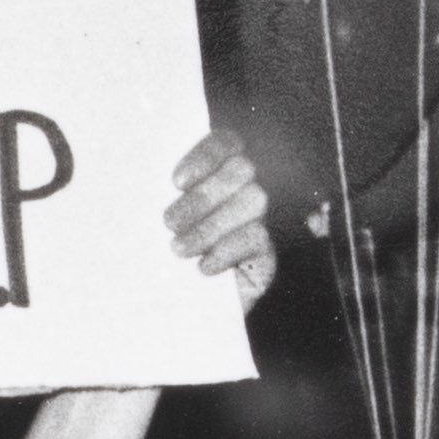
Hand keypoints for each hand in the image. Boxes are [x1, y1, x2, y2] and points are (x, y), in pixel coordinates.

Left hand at [163, 129, 276, 301]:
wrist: (221, 294)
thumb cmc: (192, 243)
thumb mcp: (184, 215)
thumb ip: (181, 196)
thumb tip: (163, 200)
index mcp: (233, 162)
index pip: (226, 143)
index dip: (203, 158)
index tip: (177, 183)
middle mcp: (260, 178)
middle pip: (239, 171)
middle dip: (201, 198)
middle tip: (170, 223)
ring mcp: (272, 210)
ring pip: (250, 202)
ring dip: (208, 228)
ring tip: (179, 248)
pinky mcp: (275, 243)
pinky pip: (256, 237)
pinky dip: (225, 251)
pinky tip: (204, 266)